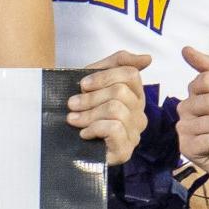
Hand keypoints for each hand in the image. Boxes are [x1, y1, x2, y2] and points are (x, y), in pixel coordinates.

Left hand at [65, 45, 149, 165]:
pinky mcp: (125, 151)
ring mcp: (134, 133)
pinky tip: (84, 134)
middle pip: (121, 92)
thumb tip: (147, 58)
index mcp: (135, 96)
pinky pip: (114, 128)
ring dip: (89, 113)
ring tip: (73, 119)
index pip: (130, 74)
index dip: (104, 76)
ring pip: (116, 109)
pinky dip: (94, 128)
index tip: (82, 85)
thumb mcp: (93, 82)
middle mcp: (139, 114)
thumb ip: (117, 64)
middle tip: (72, 105)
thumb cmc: (79, 110)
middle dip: (90, 98)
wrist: (62, 143)